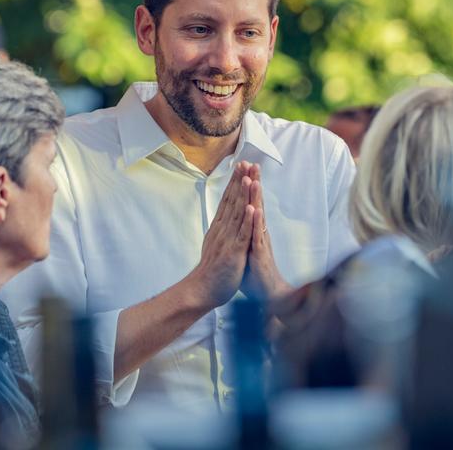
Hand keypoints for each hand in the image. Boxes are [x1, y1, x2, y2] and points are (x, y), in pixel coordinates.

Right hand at [186, 162, 254, 309]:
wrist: (202, 289)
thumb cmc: (211, 269)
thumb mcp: (216, 243)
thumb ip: (220, 229)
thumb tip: (222, 218)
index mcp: (220, 227)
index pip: (228, 200)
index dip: (235, 182)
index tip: (240, 166)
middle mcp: (222, 229)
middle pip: (232, 201)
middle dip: (239, 181)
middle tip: (245, 162)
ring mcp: (228, 240)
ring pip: (237, 213)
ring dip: (243, 194)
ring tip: (248, 177)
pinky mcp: (233, 252)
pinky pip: (241, 234)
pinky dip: (246, 220)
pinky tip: (250, 207)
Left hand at [240, 163, 293, 303]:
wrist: (268, 293)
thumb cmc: (256, 271)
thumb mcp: (247, 247)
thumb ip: (245, 232)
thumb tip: (241, 218)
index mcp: (252, 229)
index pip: (249, 202)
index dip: (246, 185)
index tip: (243, 167)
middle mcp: (258, 231)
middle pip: (256, 203)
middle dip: (254, 183)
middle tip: (252, 163)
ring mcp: (260, 241)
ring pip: (258, 216)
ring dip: (256, 198)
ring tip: (254, 180)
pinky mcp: (260, 253)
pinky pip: (258, 236)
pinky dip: (256, 223)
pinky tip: (256, 210)